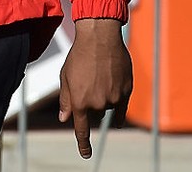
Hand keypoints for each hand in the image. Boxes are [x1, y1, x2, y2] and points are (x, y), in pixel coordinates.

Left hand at [58, 18, 132, 159]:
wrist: (99, 38)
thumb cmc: (78, 55)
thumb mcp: (66, 76)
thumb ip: (66, 99)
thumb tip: (65, 118)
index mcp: (79, 101)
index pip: (81, 129)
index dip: (83, 143)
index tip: (85, 154)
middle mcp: (97, 103)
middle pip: (94, 112)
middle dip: (90, 102)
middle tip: (88, 80)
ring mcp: (113, 99)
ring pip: (107, 107)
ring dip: (103, 97)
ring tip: (99, 74)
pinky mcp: (126, 92)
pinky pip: (121, 108)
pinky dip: (118, 108)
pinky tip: (117, 110)